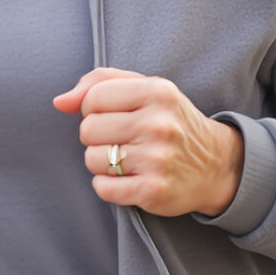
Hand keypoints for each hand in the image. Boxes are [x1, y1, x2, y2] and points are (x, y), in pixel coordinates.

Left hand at [53, 67, 241, 219]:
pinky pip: (102, 188)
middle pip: (87, 130)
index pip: (93, 98)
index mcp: (157, 92)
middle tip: (121, 140)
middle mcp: (159, 124)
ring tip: (127, 159)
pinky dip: (108, 186)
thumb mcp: (145, 89)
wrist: (216, 164)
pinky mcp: (153, 191)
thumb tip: (59, 102)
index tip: (112, 116)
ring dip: (102, 162)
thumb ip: (99, 83)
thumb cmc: (169, 121)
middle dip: (97, 137)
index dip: (93, 109)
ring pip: (92, 159)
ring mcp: (157, 159)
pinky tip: (128, 179)